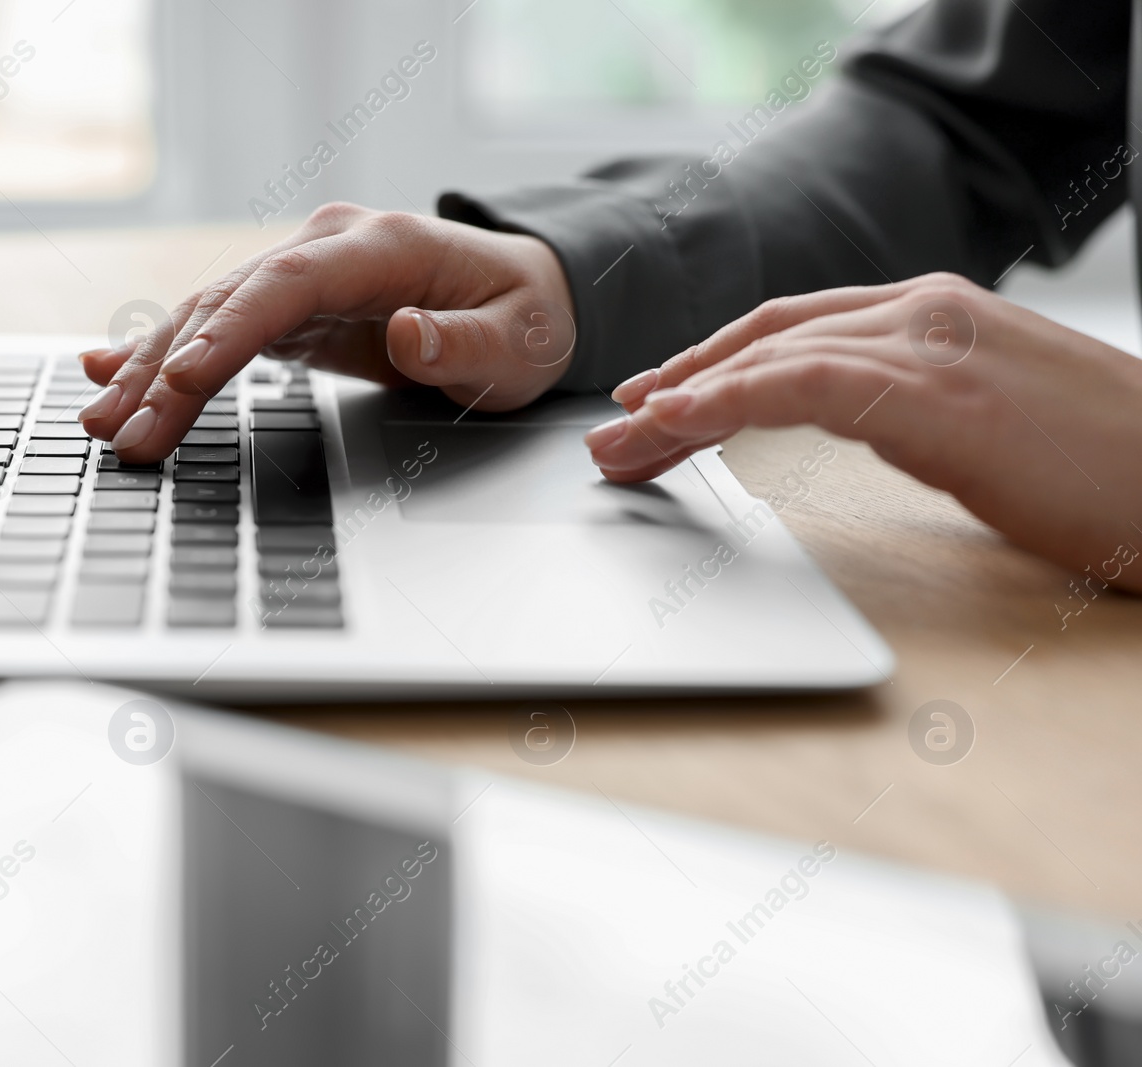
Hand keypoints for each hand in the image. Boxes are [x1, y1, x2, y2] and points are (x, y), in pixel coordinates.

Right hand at [77, 202, 576, 460]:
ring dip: (150, 369)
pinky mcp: (291, 305)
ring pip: (208, 314)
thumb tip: (407, 333)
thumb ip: (464, 343)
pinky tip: (106, 371)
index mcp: (381, 248)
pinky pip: (217, 327)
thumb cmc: (526, 320)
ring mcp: (304, 272)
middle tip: (123, 434)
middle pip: (229, 303)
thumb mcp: (519, 344)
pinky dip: (164, 353)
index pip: (286, 287)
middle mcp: (329, 248)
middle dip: (167, 369)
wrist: (527, 295)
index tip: (178, 379)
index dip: (226, 332)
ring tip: (101, 421)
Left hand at [585, 273, 1141, 590]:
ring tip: (620, 444)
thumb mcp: (988, 422)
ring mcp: (932, 346)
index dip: (712, 364)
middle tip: (613, 432)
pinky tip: (678, 423)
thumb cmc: (1102, 467)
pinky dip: (727, 399)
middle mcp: (925, 313)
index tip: (654, 404)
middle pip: (764, 337)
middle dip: (678, 384)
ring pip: (767, 355)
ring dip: (680, 402)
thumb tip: (846, 420)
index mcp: (935, 316)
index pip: (793, 329)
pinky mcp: (937, 394)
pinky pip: (801, 383)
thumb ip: (911, 404)